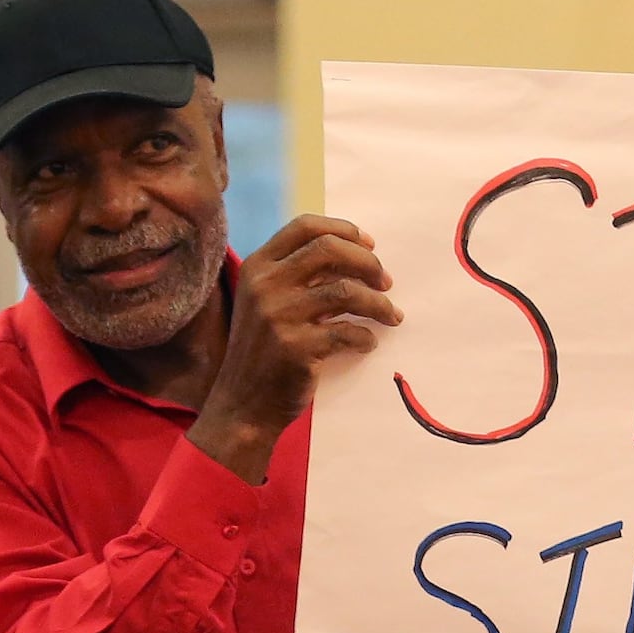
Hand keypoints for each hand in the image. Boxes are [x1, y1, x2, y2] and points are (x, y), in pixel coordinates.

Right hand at [190, 215, 399, 480]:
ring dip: (378, 303)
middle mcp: (265, 285)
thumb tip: (352, 256)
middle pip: (329, 250)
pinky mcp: (297, 348)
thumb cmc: (261, 353)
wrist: (242, 406)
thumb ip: (295, 276)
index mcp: (257, 267)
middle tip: (386, 281)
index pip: (305, 226)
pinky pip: (347, 332)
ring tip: (391, 316)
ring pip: (346, 291)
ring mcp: (279, 316)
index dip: (344, 230)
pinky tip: (368, 342)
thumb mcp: (264, 303)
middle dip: (367, 262)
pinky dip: (366, 336)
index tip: (370, 245)